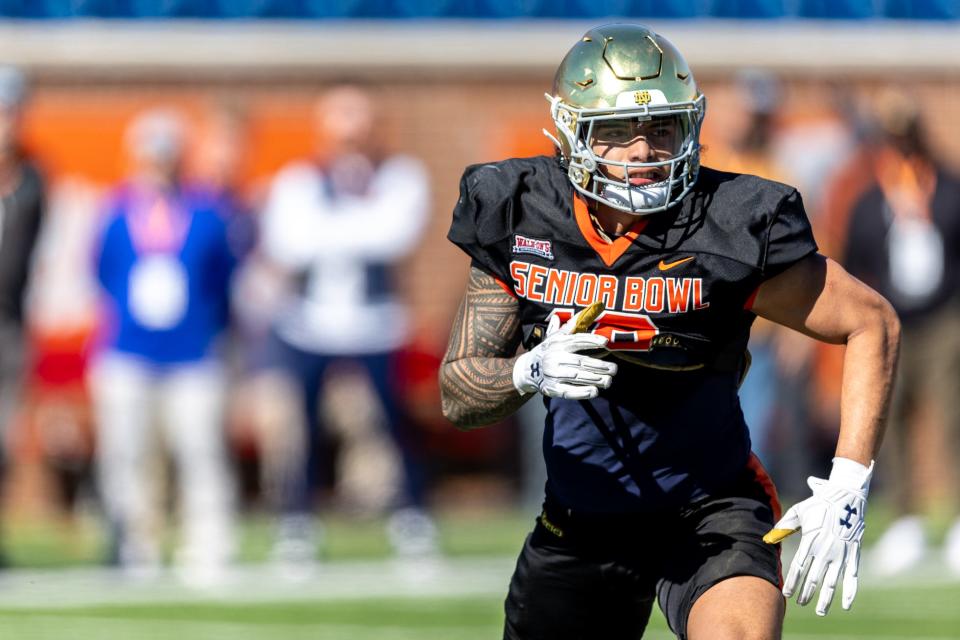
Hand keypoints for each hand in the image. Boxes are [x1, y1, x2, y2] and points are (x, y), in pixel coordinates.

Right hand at [512, 304, 616, 399]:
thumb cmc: (549, 350)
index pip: (576, 341)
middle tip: (614, 369)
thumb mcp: (557, 336)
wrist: (527, 369)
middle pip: (580, 361)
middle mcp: (554, 358)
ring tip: (608, 380)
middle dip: (599, 366)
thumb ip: (573, 324)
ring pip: (577, 377)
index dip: (591, 341)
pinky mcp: (552, 388)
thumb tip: (593, 305)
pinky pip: (568, 391)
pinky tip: (594, 392)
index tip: (606, 343)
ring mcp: (552, 374)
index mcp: (558, 343)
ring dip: (594, 379)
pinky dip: (581, 392)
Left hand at [764, 458, 873, 615]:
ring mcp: (841, 553)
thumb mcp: (799, 512)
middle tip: (800, 602)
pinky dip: (850, 592)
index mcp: (810, 541)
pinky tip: (846, 605)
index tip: (786, 594)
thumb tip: (768, 539)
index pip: (798, 568)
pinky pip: (852, 577)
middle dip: (806, 593)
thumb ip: (784, 526)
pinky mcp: (854, 553)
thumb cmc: (819, 504)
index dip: (792, 582)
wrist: (846, 496)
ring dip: (825, 598)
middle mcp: (826, 550)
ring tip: (820, 611)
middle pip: (814, 579)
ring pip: (832, 582)